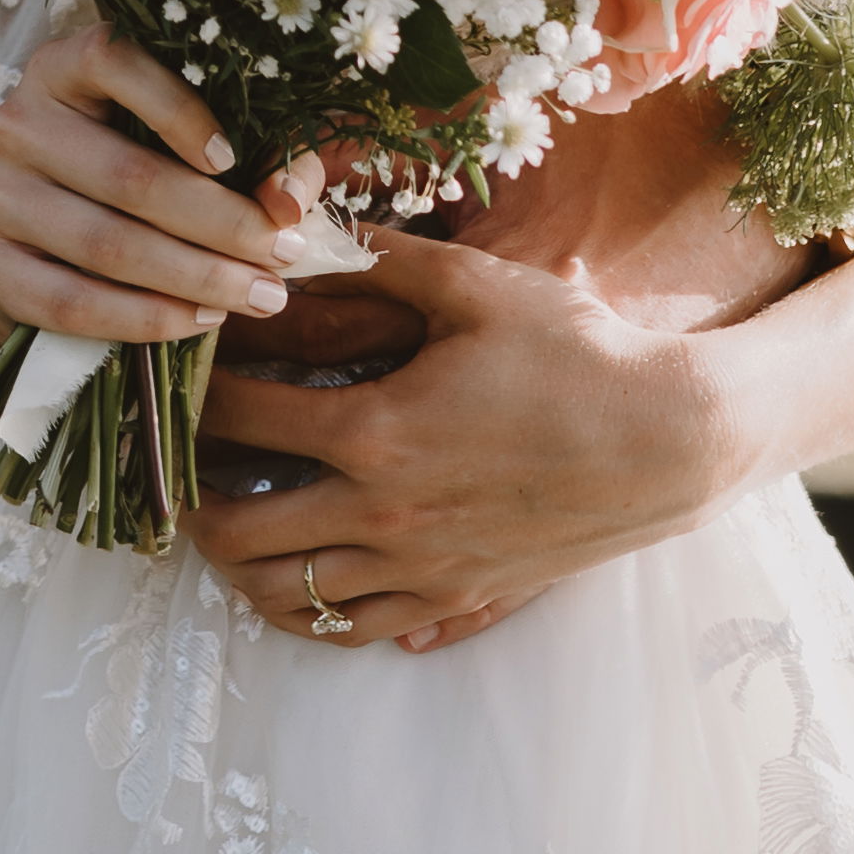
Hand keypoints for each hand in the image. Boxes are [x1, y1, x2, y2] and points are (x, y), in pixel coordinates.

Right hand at [0, 25, 305, 345]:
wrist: (23, 220)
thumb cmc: (126, 164)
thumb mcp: (187, 140)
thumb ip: (257, 156)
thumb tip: (289, 204)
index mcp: (62, 70)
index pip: (109, 60)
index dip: (175, 108)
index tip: (233, 159)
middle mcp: (18, 122)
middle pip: (125, 175)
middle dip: (222, 223)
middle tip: (285, 254)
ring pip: (104, 245)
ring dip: (197, 278)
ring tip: (263, 296)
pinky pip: (71, 302)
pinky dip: (147, 318)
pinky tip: (201, 319)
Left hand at [186, 230, 753, 649]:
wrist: (676, 441)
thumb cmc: (579, 354)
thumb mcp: (476, 285)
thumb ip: (379, 254)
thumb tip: (300, 224)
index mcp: (375, 431)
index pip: (237, 421)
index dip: (192, 395)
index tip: (176, 374)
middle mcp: (385, 515)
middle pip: (236, 534)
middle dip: (188, 499)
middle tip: (177, 466)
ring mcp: (421, 569)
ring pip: (289, 598)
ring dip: (237, 564)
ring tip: (223, 522)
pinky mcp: (457, 600)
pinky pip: (353, 629)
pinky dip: (308, 608)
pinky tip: (296, 571)